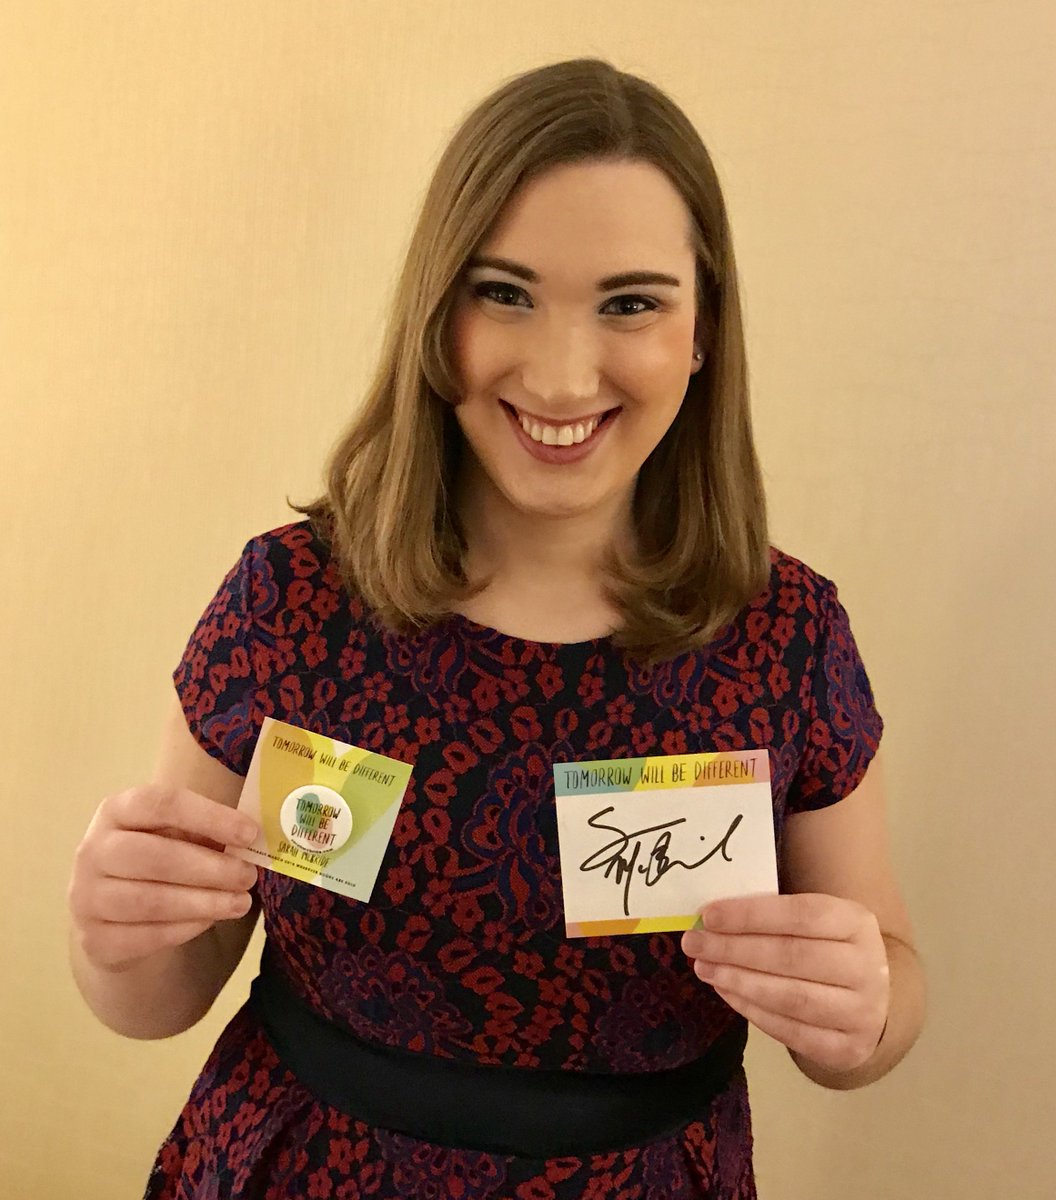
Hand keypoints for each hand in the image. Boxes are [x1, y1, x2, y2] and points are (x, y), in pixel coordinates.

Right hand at [68, 784, 259, 969]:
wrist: (112, 914)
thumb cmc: (158, 859)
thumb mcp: (176, 834)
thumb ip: (207, 831)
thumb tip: (254, 838)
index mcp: (117, 810)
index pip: (161, 803)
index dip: (209, 816)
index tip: (250, 832)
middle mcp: (94, 850)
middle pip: (155, 857)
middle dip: (210, 868)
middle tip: (248, 876)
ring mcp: (87, 897)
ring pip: (151, 901)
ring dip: (204, 902)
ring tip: (240, 902)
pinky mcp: (95, 939)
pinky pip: (146, 936)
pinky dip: (185, 928)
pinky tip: (210, 920)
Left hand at [681, 892, 889, 1072]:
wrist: (869, 1000)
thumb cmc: (826, 947)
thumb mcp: (814, 921)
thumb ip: (772, 916)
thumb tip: (712, 918)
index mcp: (856, 923)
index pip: (802, 914)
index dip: (751, 915)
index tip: (708, 915)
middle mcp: (867, 967)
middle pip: (792, 956)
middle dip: (735, 949)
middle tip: (694, 943)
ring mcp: (862, 1013)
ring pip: (791, 997)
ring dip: (739, 982)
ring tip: (704, 968)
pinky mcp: (847, 1049)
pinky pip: (790, 1032)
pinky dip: (752, 1011)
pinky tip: (726, 993)